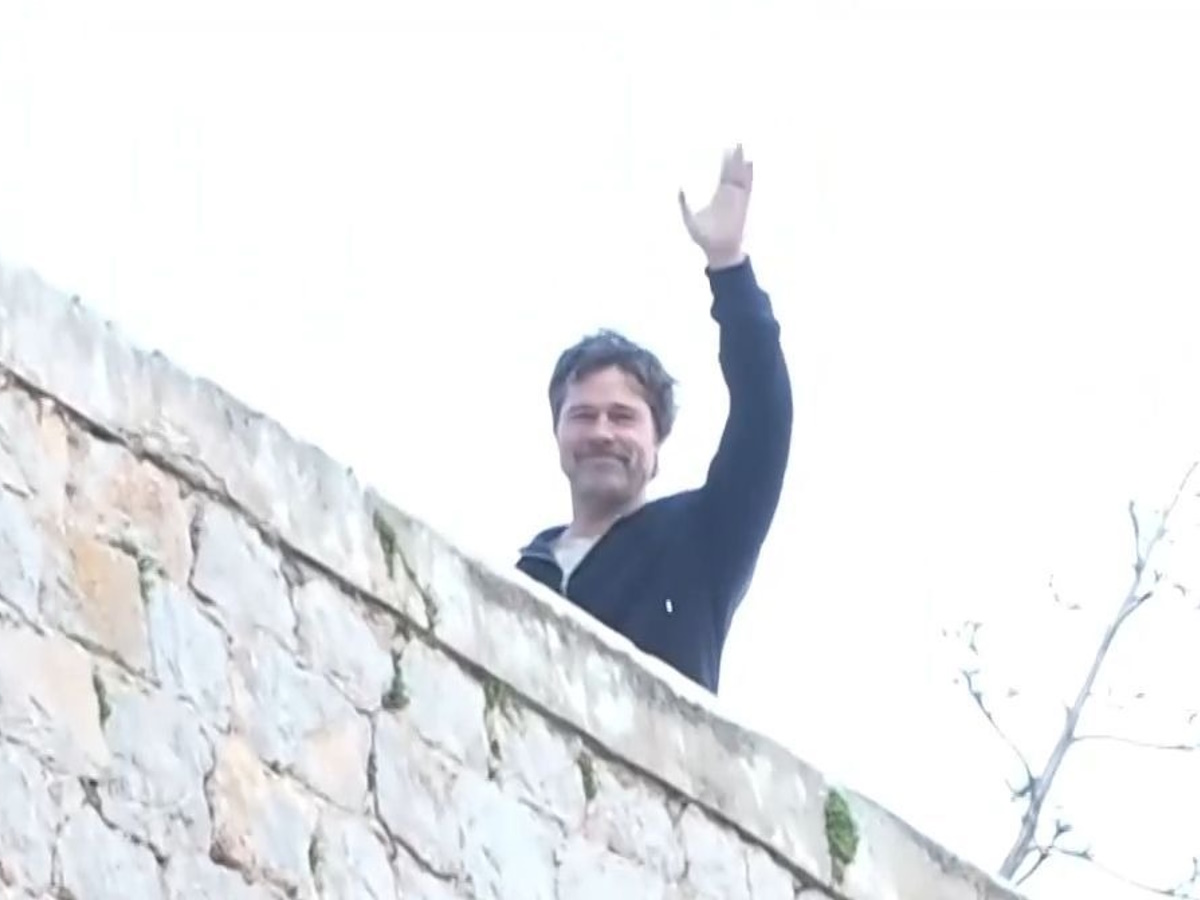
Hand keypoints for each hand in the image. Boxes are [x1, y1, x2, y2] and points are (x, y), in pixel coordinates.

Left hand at [679, 144, 753, 270]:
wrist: (718, 251)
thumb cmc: (704, 238)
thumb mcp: (689, 218)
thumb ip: (684, 204)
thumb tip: (680, 188)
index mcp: (719, 197)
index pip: (724, 174)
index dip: (725, 162)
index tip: (727, 149)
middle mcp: (730, 196)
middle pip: (734, 172)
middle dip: (736, 158)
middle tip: (739, 142)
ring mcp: (737, 200)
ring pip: (741, 177)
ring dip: (742, 164)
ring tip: (744, 150)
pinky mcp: (743, 205)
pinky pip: (747, 188)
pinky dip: (748, 176)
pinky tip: (749, 165)